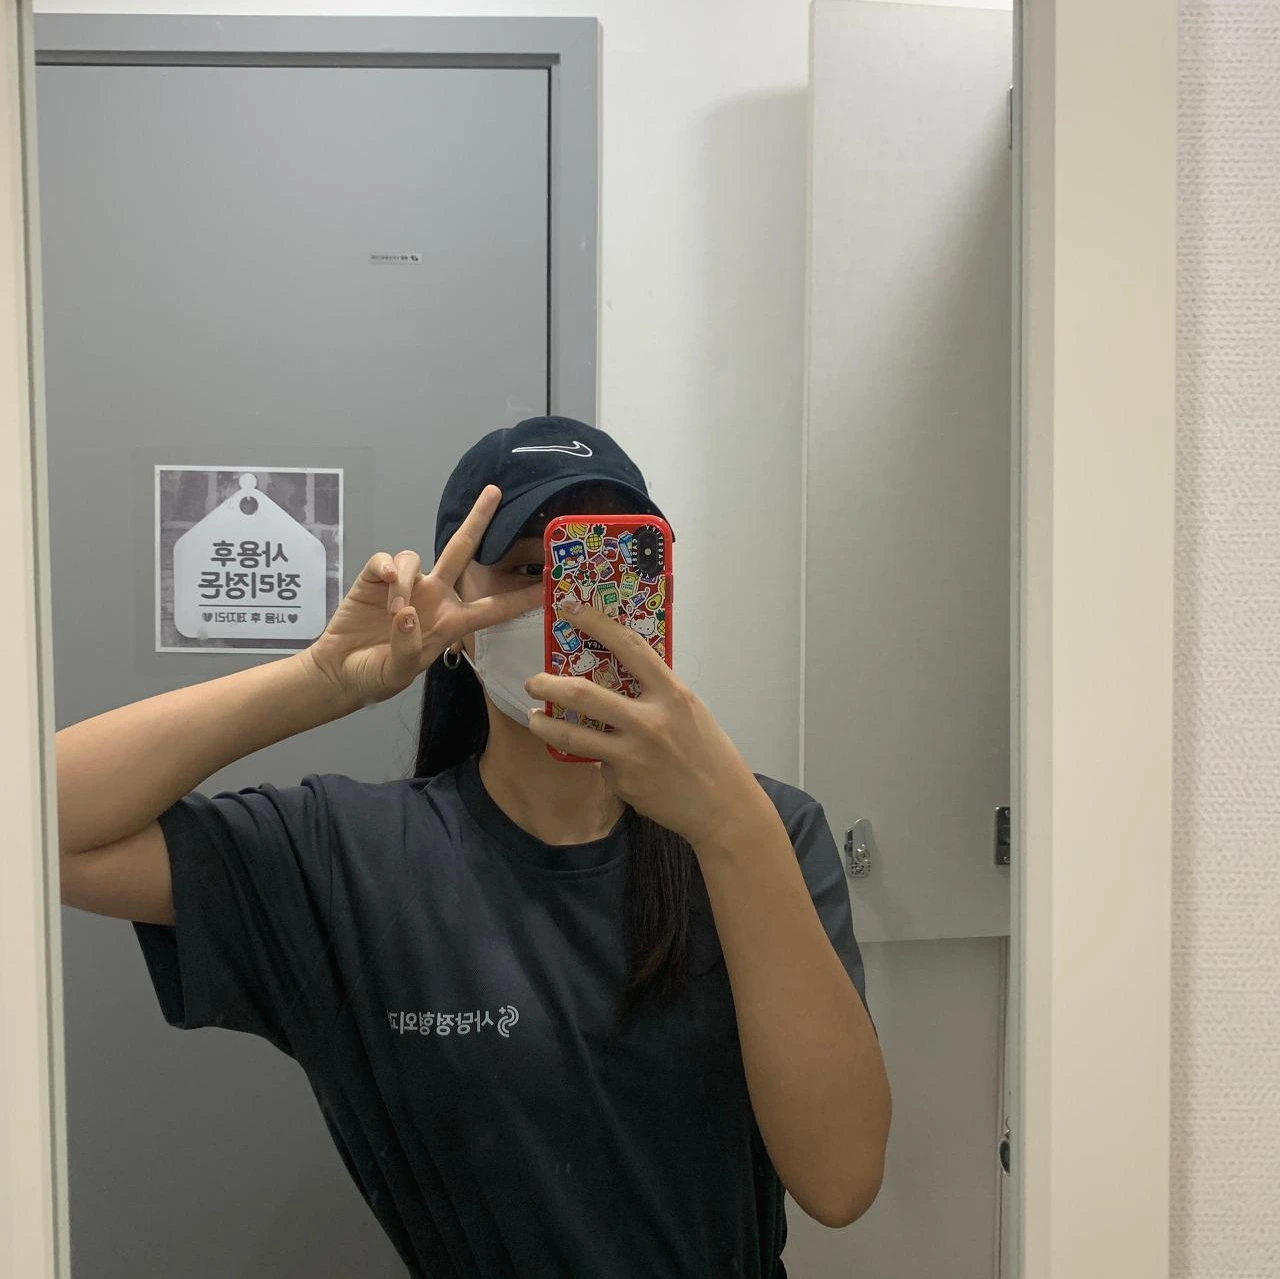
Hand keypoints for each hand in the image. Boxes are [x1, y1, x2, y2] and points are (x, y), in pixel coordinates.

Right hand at [305, 486, 538, 707]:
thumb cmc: (376, 675)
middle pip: (461, 551)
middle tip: (495, 491)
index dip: (521, 597)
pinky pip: (387, 559)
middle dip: (478, 521)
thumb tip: (406, 612)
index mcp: (452, 622)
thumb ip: (406, 646)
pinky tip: (382, 583)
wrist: (339, 671)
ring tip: (391, 611)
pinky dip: (386, 568)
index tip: (549, 584)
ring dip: (405, 580)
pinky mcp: (376, 578)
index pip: (494, 607)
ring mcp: (407, 584)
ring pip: (416, 557)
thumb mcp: (398, 672)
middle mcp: (435, 596)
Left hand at [523, 600, 766, 846]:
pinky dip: (597, 759)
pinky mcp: (622, 782)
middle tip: (533, 682)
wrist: (722, 808)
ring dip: (543, 725)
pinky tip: (608, 763)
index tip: (570, 608)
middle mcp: (649, 721)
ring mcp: (632, 754)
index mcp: (672, 694)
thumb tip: (620, 673)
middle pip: (582, 693)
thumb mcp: (689, 710)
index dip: (595, 622)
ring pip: (571, 734)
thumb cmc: (709, 753)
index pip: (629, 646)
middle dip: (547, 684)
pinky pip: (597, 763)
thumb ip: (656, 692)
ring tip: (534, 719)